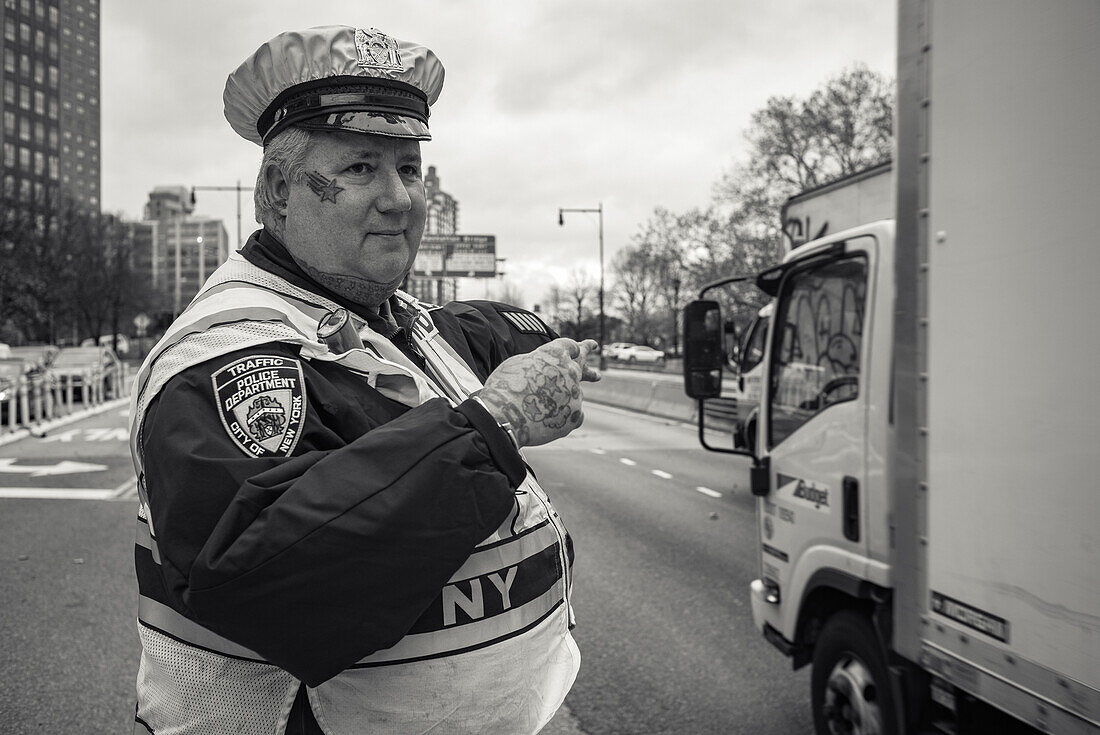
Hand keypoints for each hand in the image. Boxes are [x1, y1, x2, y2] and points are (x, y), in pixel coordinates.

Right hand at [478, 338, 600, 446]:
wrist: (505, 417)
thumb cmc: (504, 389)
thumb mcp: (516, 365)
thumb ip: (535, 364)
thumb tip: (541, 369)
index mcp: (554, 354)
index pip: (568, 346)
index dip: (572, 347)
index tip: (577, 348)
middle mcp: (569, 370)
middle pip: (581, 363)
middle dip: (587, 357)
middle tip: (596, 354)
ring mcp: (575, 393)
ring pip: (574, 393)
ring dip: (568, 396)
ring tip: (556, 404)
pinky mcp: (575, 415)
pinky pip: (574, 414)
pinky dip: (564, 416)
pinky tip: (554, 420)